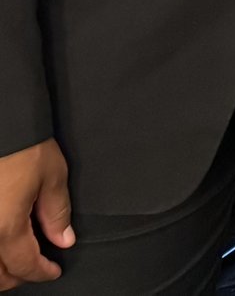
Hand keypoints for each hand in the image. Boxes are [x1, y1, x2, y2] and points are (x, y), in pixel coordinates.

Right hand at [0, 141, 70, 288]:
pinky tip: (2, 244)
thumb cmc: (24, 147)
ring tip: (16, 262)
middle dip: (17, 277)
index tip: (54, 271)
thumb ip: (57, 214)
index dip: (41, 272)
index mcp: (5, 228)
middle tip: (36, 269)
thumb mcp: (52, 177)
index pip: (23, 265)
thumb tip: (63, 240)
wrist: (1, 123)